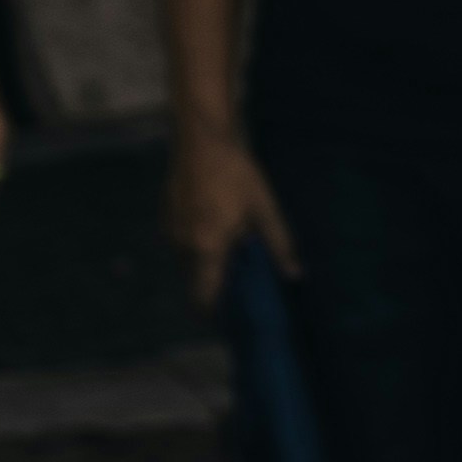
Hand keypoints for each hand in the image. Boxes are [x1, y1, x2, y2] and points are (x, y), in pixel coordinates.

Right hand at [168, 125, 294, 312]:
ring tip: (234, 247)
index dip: (213, 314)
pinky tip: (218, 227)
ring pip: (190, 262)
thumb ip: (279, 245)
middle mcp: (182, 245)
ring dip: (208, 261)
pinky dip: (199, 244)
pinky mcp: (166, 218)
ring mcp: (170, 231)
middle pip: (197, 280)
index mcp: (207, 247)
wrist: (202, 139)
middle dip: (216, 284)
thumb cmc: (236, 173)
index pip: (204, 296)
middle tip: (241, 282)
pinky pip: (183, 243)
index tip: (227, 323)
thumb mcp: (264, 209)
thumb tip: (295, 276)